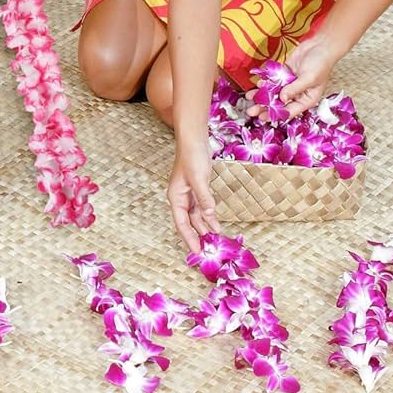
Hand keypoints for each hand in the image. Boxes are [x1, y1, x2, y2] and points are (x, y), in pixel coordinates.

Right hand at [168, 138, 219, 252]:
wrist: (194, 140)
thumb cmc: (192, 157)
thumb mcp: (199, 179)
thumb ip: (204, 199)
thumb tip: (210, 217)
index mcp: (176, 197)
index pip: (181, 223)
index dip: (189, 239)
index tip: (197, 252)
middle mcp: (181, 198)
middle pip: (188, 222)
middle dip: (197, 236)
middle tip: (208, 251)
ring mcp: (189, 193)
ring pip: (196, 216)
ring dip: (204, 228)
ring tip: (214, 242)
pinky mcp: (198, 189)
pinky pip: (202, 208)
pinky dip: (209, 217)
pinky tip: (216, 225)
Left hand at [246, 35, 338, 119]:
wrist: (320, 45)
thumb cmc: (321, 64)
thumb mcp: (309, 78)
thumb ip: (295, 88)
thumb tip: (282, 98)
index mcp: (307, 99)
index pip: (289, 111)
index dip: (275, 115)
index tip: (263, 118)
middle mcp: (297, 93)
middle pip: (279, 103)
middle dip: (264, 107)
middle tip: (251, 111)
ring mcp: (290, 83)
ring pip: (273, 91)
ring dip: (261, 95)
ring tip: (249, 97)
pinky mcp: (284, 73)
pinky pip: (273, 80)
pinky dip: (265, 82)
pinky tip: (257, 84)